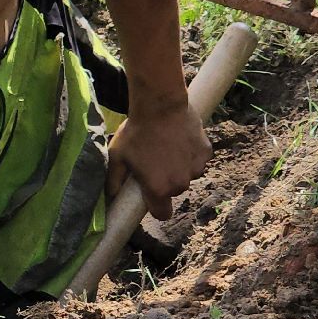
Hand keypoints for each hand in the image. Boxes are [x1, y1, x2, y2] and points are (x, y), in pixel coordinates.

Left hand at [106, 100, 210, 220]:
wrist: (160, 104)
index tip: (151, 195)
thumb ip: (114, 180)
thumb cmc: (136, 131)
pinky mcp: (206, 153)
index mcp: (159, 189)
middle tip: (155, 161)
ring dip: (180, 167)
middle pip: (174, 191)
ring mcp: (196, 168)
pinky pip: (198, 159)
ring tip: (168, 147)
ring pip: (188, 175)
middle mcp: (180, 183)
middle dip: (166, 181)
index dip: (156, 206)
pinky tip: (180, 139)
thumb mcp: (117, 156)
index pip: (162, 214)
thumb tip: (110, 197)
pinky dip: (191, 153)